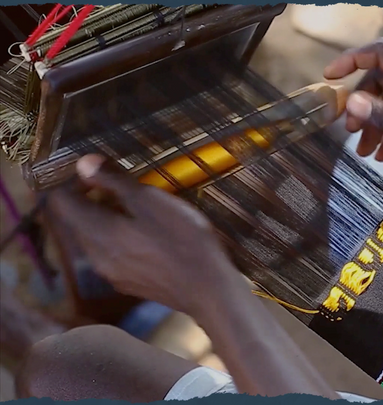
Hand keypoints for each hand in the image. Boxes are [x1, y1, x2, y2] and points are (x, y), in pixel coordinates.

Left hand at [46, 155, 240, 315]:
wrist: (207, 289)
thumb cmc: (182, 239)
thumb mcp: (151, 200)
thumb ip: (114, 181)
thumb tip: (82, 163)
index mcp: (95, 231)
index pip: (60, 202)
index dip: (73, 181)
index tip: (100, 172)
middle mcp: (94, 255)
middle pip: (77, 221)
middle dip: (93, 199)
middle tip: (126, 187)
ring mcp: (110, 273)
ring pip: (96, 238)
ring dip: (109, 219)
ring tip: (141, 210)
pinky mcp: (128, 284)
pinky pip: (112, 254)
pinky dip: (121, 238)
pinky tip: (149, 237)